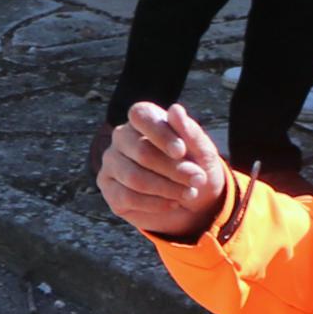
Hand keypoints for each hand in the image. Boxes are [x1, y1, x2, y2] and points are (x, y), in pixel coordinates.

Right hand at [99, 99, 231, 240]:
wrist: (193, 203)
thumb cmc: (195, 168)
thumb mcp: (202, 151)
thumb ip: (190, 132)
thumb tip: (175, 110)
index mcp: (143, 120)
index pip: (140, 115)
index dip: (160, 133)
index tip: (181, 151)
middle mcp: (121, 137)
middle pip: (141, 151)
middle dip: (174, 169)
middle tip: (197, 179)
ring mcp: (112, 163)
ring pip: (134, 177)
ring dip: (167, 188)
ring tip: (189, 193)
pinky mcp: (109, 189)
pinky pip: (127, 197)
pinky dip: (156, 203)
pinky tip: (173, 203)